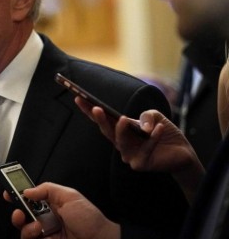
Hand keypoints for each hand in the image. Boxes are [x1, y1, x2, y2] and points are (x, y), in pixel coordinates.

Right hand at [7, 183, 119, 238]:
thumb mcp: (70, 196)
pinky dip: (29, 235)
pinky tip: (38, 232)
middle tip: (18, 211)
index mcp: (51, 203)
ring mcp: (45, 234)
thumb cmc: (89, 219)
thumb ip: (47, 189)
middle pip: (23, 214)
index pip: (30, 197)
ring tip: (35, 225)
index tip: (8, 192)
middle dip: (16, 211)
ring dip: (24, 226)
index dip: (18, 194)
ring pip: (23, 229)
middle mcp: (46, 218)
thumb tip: (28, 190)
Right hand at [75, 97, 203, 202]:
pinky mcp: (141, 164)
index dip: (89, 110)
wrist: (182, 153)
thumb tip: (143, 128)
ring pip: (121, 142)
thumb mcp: (155, 116)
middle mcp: (121, 143)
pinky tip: (158, 128)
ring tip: (123, 119)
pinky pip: (145, 149)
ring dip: (121, 130)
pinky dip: (153, 138)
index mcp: (120, 130)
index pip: (102, 120)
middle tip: (96, 108)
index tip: (78, 98)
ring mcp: (129, 155)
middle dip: (100, 120)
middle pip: (106, 131)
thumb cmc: (164, 133)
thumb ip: (146, 116)